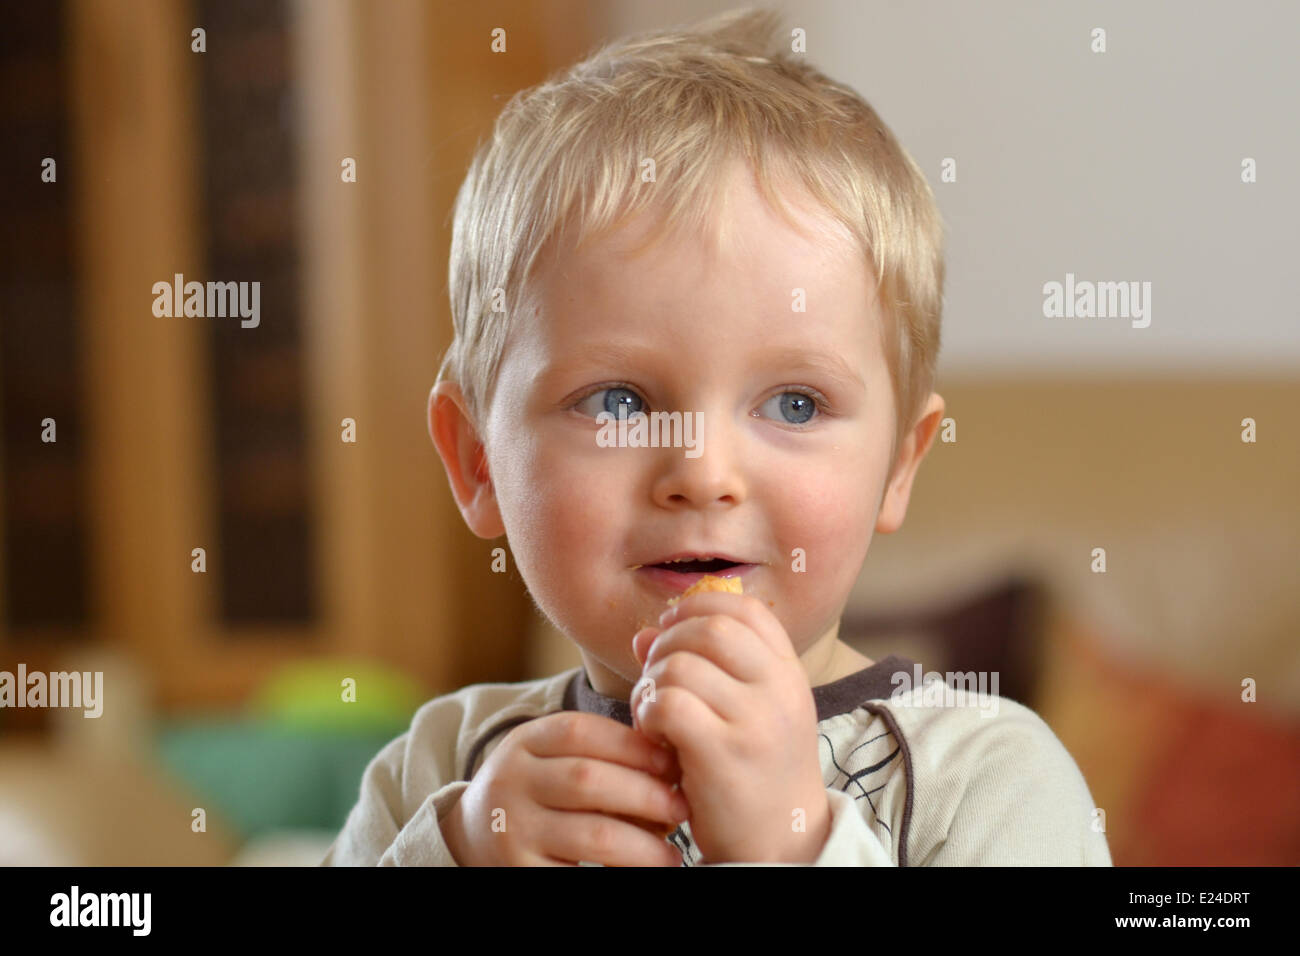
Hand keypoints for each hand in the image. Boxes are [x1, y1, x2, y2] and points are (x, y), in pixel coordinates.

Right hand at [443, 710, 688, 865]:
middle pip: (588, 780)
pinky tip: (640, 873)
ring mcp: (512, 830)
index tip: (670, 761)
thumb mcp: (548, 757)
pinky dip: (619, 875)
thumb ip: (594, 750)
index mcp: (524, 743)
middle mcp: (512, 782)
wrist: (472, 837)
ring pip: (593, 835)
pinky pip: (579, 875)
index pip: (581, 731)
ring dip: (643, 845)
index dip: (632, 745)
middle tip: (681, 806)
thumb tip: (670, 761)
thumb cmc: (535, 791)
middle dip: (645, 793)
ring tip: (670, 855)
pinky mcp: (519, 872)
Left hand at [631, 590, 831, 862]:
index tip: (672, 628)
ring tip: (654, 713)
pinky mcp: (724, 753)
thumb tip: (643, 633)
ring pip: (680, 665)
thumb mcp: (744, 712)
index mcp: (789, 673)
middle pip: (709, 628)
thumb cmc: (753, 773)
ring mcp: (755, 720)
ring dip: (652, 682)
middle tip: (656, 676)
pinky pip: (668, 704)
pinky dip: (648, 712)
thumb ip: (701, 667)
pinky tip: (654, 735)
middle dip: (667, 643)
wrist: (782, 845)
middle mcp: (780, 690)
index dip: (700, 606)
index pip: (746, 609)